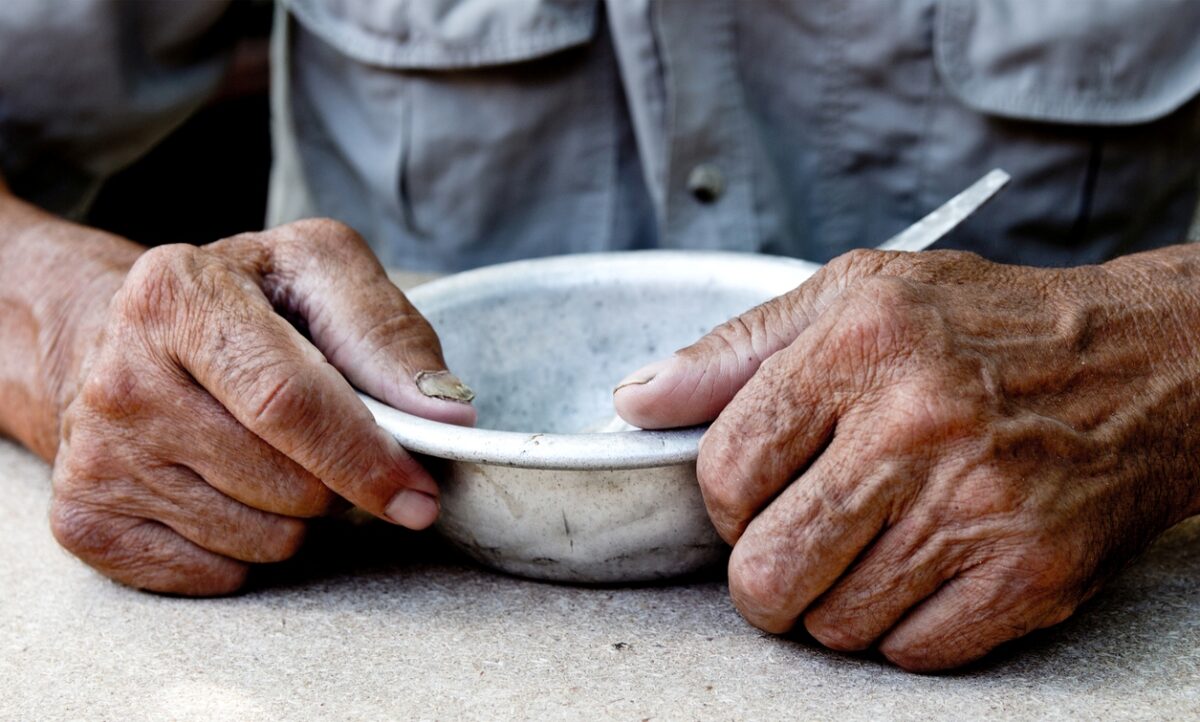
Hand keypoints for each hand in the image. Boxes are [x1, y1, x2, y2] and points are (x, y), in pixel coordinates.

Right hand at [44, 219, 473, 594]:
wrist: (123, 337)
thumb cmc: (243, 304)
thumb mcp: (319, 274)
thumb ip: (387, 334)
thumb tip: (445, 417)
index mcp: (179, 295)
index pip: (288, 402)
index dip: (366, 457)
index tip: (419, 493)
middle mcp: (120, 376)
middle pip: (285, 483)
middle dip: (340, 483)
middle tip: (330, 445)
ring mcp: (95, 453)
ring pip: (261, 538)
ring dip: (298, 514)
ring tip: (270, 455)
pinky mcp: (85, 517)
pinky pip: (219, 574)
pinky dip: (250, 546)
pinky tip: (228, 488)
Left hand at [614, 247, 1199, 670]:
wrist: (1143, 368)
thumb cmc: (982, 328)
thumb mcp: (853, 294)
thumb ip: (734, 350)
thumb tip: (637, 402)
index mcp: (861, 345)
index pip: (726, 469)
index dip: (721, 499)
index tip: (751, 493)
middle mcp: (918, 428)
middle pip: (768, 570)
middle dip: (760, 575)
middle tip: (790, 544)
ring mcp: (979, 510)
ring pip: (834, 626)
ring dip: (833, 600)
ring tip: (873, 543)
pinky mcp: (1031, 576)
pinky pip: (910, 654)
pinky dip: (901, 626)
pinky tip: (926, 567)